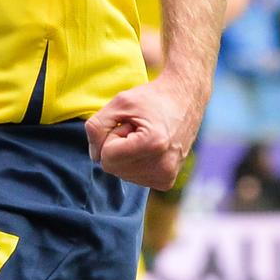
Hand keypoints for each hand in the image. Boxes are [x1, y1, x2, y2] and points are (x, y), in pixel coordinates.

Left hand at [86, 72, 207, 189]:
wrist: (185, 99)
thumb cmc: (151, 98)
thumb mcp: (119, 102)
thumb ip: (97, 126)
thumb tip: (94, 156)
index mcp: (153, 144)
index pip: (106, 157)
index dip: (112, 135)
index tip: (130, 122)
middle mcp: (163, 166)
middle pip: (112, 168)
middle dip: (118, 146)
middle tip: (137, 128)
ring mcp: (166, 177)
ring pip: (121, 173)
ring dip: (126, 154)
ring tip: (145, 136)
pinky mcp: (166, 182)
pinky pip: (133, 177)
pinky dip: (134, 162)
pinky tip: (150, 147)